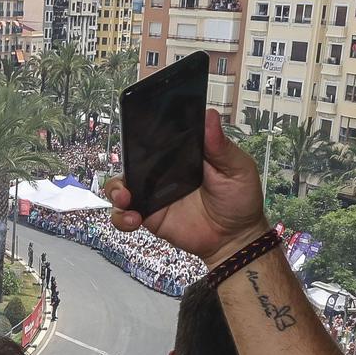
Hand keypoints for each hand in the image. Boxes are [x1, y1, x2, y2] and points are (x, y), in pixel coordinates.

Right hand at [103, 108, 267, 265]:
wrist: (236, 238)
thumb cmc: (240, 200)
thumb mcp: (238, 168)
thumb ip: (221, 146)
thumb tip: (210, 116)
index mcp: (183, 154)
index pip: (157, 137)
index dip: (142, 132)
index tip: (138, 130)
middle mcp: (164, 171)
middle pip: (132, 159)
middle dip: (123, 160)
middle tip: (130, 167)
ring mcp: (154, 194)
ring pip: (121, 186)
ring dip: (116, 189)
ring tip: (126, 198)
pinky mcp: (150, 216)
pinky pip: (125, 215)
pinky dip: (122, 216)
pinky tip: (133, 219)